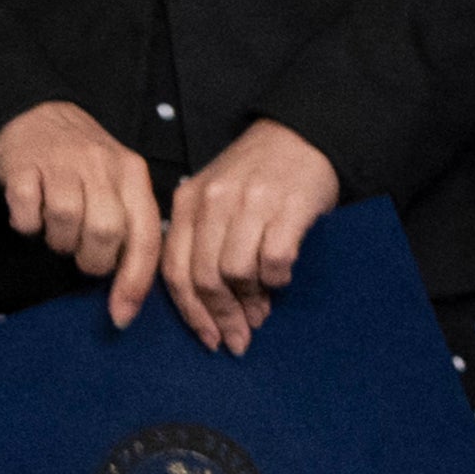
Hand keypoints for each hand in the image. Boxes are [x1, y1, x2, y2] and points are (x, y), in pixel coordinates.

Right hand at [0, 98, 168, 330]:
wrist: (32, 111)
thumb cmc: (80, 161)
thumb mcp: (116, 181)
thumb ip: (128, 222)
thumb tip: (129, 286)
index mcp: (132, 175)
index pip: (145, 236)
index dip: (134, 283)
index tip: (121, 315)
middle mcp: (101, 166)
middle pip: (106, 231)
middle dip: (91, 259)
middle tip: (79, 252)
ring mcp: (61, 162)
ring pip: (66, 221)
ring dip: (58, 240)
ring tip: (54, 229)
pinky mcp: (23, 163)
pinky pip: (26, 211)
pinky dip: (26, 224)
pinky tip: (29, 214)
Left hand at [163, 119, 344, 353]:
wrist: (300, 135)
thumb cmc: (256, 175)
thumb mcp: (215, 199)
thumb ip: (204, 242)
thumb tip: (212, 306)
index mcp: (186, 203)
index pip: (174, 269)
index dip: (190, 312)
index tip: (207, 339)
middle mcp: (212, 202)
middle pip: (203, 277)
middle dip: (221, 317)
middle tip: (239, 338)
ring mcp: (249, 203)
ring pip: (236, 272)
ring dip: (250, 301)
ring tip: (261, 311)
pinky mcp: (286, 206)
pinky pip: (275, 258)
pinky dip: (277, 278)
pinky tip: (281, 279)